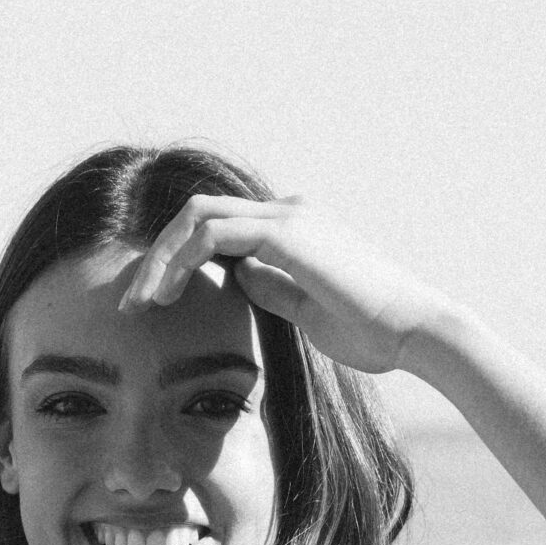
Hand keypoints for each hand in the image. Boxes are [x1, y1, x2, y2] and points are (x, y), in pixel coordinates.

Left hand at [121, 195, 452, 376]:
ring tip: (140, 303)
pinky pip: (214, 232)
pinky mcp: (287, 234)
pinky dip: (181, 260)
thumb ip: (273, 289)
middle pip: (198, 213)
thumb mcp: (308, 312)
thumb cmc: (373, 333)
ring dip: (160, 258)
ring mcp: (288, 217)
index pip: (218, 226)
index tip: (152, 305)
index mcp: (294, 227)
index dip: (177, 260)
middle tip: (130, 303)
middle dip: (156, 255)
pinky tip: (166, 296)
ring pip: (197, 215)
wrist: (414, 331)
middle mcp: (288, 211)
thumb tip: (238, 279)